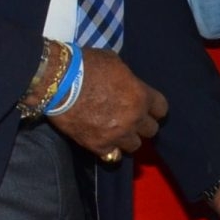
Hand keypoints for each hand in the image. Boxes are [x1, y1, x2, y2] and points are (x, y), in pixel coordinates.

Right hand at [50, 50, 166, 161]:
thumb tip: (126, 82)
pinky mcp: (99, 145)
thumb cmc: (85, 65)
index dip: (154, 109)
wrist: (57, 81)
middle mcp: (134, 118)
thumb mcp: (113, 62)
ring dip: (127, 139)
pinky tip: (104, 144)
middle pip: (151, 131)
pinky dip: (110, 151)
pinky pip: (113, 157)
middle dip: (141, 125)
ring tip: (116, 132)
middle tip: (129, 120)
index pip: (162, 109)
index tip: (146, 108)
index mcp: (141, 96)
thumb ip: (126, 78)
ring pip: (134, 146)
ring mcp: (118, 134)